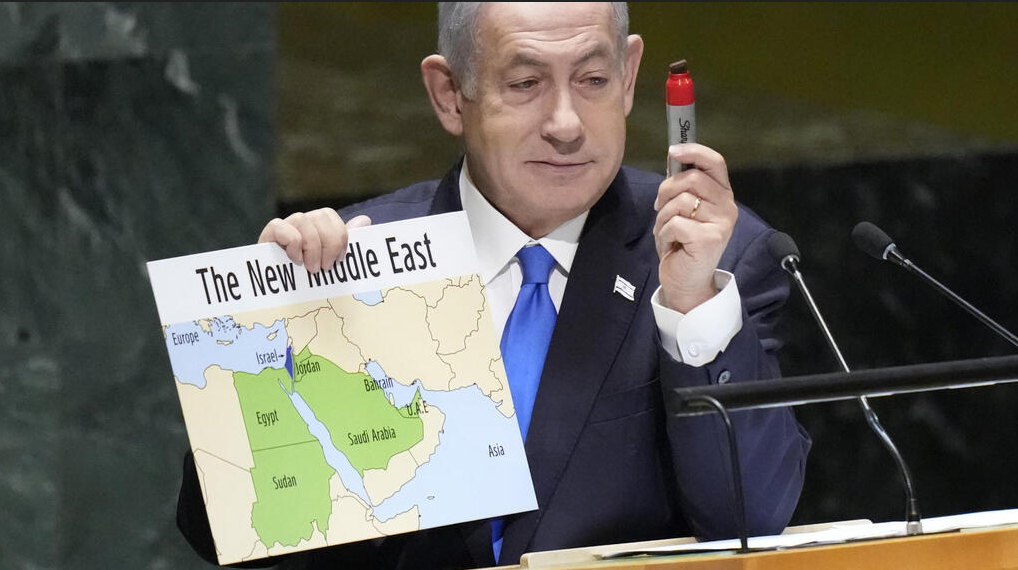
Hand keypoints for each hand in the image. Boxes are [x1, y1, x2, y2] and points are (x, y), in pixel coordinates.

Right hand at [258, 208, 371, 272]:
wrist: (278, 294)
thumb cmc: (308, 278)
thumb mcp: (329, 262)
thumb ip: (344, 242)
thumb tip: (365, 220)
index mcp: (315, 226)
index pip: (329, 215)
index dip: (338, 236)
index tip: (338, 261)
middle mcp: (300, 222)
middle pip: (321, 215)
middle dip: (329, 244)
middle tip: (325, 268)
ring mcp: (284, 227)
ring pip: (303, 219)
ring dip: (312, 247)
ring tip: (311, 268)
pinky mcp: (268, 235)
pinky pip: (281, 227)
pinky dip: (293, 245)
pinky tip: (295, 260)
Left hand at [653, 143, 737, 312]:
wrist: (687, 282)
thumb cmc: (683, 244)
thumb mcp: (684, 210)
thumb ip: (683, 186)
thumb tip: (674, 156)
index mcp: (723, 196)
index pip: (715, 162)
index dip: (693, 152)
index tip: (672, 151)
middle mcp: (728, 208)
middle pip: (692, 179)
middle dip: (666, 191)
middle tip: (660, 208)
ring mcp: (721, 224)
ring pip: (680, 201)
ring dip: (663, 217)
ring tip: (667, 232)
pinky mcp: (709, 240)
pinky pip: (675, 223)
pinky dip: (664, 234)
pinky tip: (670, 245)